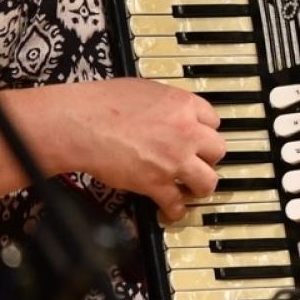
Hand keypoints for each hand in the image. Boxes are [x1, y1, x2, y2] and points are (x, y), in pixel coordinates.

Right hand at [46, 78, 226, 221]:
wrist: (81, 124)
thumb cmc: (102, 103)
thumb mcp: (145, 89)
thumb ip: (167, 103)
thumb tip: (171, 111)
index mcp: (183, 105)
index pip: (214, 121)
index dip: (206, 132)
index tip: (202, 139)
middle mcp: (185, 132)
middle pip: (218, 150)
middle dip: (208, 158)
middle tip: (198, 162)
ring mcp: (174, 159)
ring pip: (208, 181)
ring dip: (201, 187)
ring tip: (192, 189)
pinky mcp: (157, 182)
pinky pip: (177, 203)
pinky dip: (175, 210)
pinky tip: (171, 210)